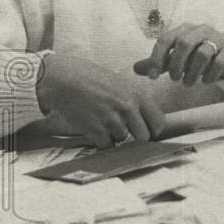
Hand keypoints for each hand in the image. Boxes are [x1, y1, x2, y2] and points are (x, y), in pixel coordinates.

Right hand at [36, 54, 165, 148]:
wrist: (65, 79)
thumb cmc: (92, 78)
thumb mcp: (121, 83)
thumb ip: (135, 100)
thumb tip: (148, 118)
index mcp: (137, 95)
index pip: (158, 122)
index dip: (153, 129)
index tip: (146, 129)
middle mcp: (127, 108)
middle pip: (144, 136)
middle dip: (135, 135)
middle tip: (124, 128)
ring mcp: (111, 119)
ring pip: (122, 139)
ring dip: (114, 134)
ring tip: (103, 120)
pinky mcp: (95, 130)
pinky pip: (106, 145)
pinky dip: (100, 141)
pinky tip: (94, 127)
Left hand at [133, 23, 223, 85]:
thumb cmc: (198, 53)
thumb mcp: (177, 56)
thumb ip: (158, 62)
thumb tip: (134, 69)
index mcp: (184, 29)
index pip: (166, 39)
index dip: (156, 58)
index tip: (151, 77)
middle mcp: (200, 30)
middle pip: (184, 43)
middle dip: (176, 64)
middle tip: (174, 79)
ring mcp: (218, 38)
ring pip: (203, 52)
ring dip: (192, 72)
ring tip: (188, 83)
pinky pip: (220, 61)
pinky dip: (210, 74)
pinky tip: (205, 81)